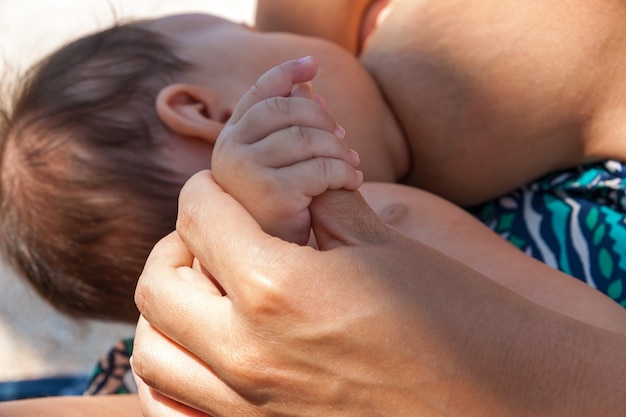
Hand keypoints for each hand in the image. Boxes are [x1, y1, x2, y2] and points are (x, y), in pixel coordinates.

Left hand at [132, 172, 625, 416]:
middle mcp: (249, 353)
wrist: (502, 400)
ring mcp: (250, 405)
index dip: (206, 188)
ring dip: (167, 308)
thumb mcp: (384, 244)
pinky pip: (176, 407)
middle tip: (209, 234)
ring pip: (155, 351)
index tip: (219, 186)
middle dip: (176, 244)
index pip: (199, 216)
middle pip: (158, 283)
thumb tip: (285, 188)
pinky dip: (172, 375)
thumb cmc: (456, 314)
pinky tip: (204, 349)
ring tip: (204, 290)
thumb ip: (318, 210)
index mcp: (279, 288)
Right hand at [211, 57, 360, 244]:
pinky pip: (320, 168)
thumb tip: (308, 85)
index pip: (259, 94)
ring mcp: (245, 171)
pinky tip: (353, 182)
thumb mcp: (280, 164)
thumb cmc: (280, 210)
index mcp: (230, 140)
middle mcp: (229, 151)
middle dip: (323, 119)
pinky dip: (345, 172)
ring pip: (307, 137)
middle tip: (343, 138)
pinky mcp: (270, 193)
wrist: (273, 263)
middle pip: (286, 109)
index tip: (312, 64)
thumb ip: (288, 126)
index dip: (286, 73)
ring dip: (339, 150)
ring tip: (352, 165)